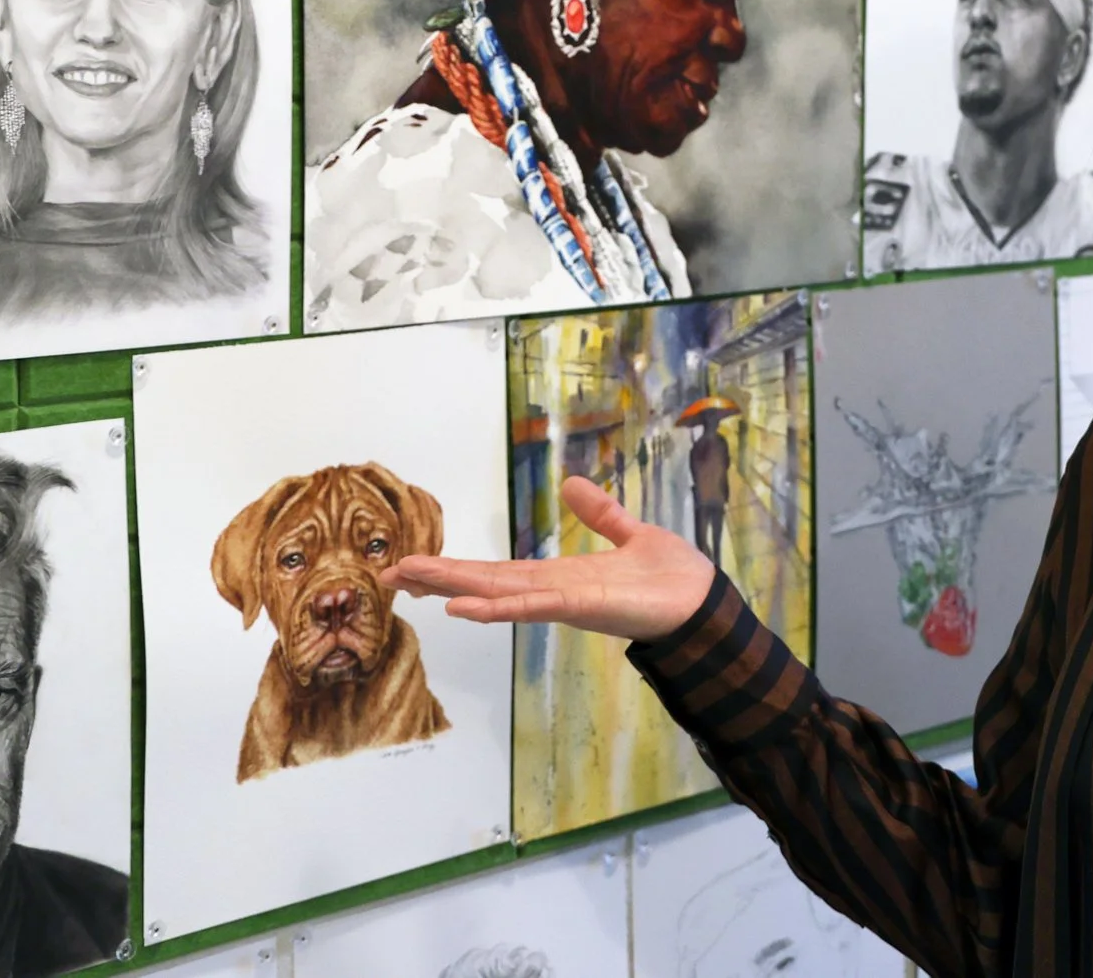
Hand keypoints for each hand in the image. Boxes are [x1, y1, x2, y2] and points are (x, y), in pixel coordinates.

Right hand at [380, 474, 716, 642]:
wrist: (705, 603)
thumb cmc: (671, 578)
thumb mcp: (630, 533)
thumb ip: (600, 514)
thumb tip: (572, 485)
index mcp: (560, 576)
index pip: (498, 572)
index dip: (457, 569)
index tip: (415, 564)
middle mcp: (553, 591)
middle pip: (485, 582)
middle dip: (438, 578)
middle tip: (387, 573)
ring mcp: (563, 601)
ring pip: (498, 594)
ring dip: (454, 588)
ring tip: (408, 582)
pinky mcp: (582, 607)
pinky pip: (532, 605)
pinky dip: (498, 606)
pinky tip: (462, 607)